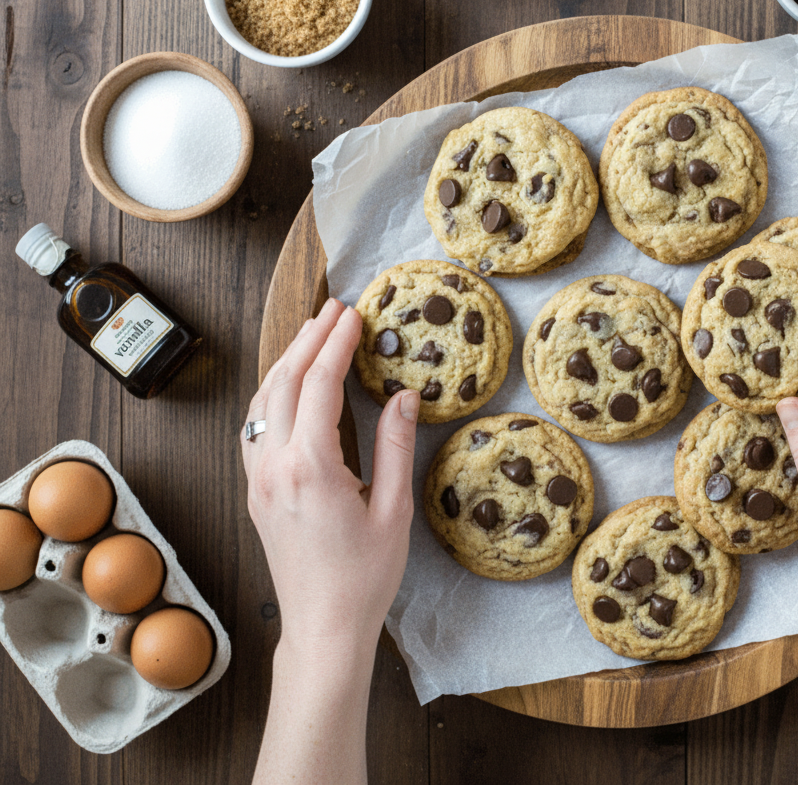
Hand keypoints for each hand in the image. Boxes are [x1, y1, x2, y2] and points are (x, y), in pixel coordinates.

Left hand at [241, 299, 419, 662]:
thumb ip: (395, 447)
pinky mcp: (255, 492)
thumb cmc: (364, 577)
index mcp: (310, 467)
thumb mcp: (394, 510)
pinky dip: (272, 394)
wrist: (323, 625)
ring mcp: (258, 479)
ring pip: (262, 402)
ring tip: (312, 335)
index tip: (352, 315)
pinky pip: (256, 428)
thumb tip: (404, 397)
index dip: (336, 344)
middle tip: (333, 310)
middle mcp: (274, 467)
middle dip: (308, 339)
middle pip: (283, 383)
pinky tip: (288, 386)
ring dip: (286, 362)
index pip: (319, 385)